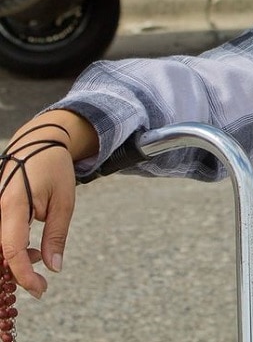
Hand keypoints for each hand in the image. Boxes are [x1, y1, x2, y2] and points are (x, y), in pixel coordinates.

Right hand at [0, 111, 97, 297]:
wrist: (38, 144)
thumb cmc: (54, 170)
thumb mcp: (64, 201)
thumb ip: (56, 235)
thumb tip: (53, 267)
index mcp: (14, 206)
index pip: (12, 250)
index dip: (24, 274)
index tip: (41, 289)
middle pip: (0, 254)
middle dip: (19, 271)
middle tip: (42, 279)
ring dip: (17, 261)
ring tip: (43, 253)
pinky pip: (0, 239)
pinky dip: (13, 249)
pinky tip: (33, 249)